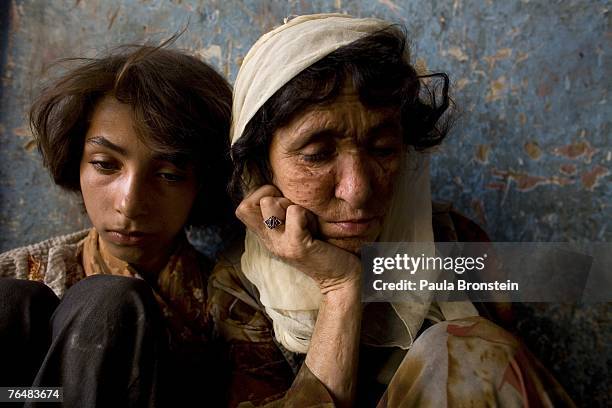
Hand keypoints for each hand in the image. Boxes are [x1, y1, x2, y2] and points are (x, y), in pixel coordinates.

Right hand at [235, 185, 360, 292]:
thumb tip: (281, 188)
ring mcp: (281, 244)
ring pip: (270, 203)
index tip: (283, 204)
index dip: (260, 196)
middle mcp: (269, 241)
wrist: (341, 280)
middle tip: (296, 213)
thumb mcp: (297, 229)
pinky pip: (295, 212)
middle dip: (274, 197)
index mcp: (267, 236)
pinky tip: (316, 228)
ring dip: (292, 204)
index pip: (242, 207)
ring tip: (307, 220)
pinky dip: (307, 214)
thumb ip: (285, 213)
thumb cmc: (323, 248)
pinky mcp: (297, 246)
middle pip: (247, 206)